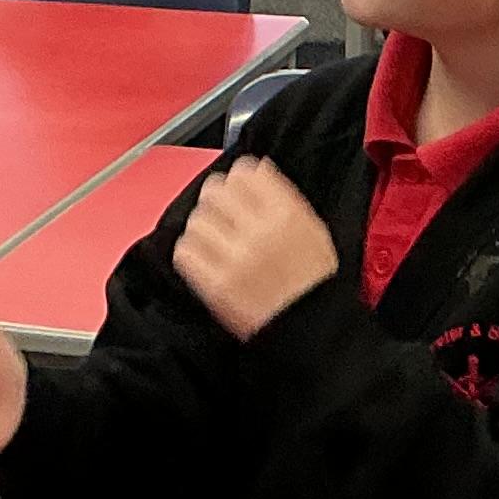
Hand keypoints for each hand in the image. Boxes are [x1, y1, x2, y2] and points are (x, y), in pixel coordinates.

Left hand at [172, 159, 341, 338]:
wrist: (309, 330)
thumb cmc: (312, 283)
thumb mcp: (313, 229)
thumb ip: (283, 197)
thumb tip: (257, 168)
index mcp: (287, 214)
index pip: (245, 173)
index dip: (238, 179)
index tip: (237, 189)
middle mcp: (259, 231)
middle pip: (214, 191)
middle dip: (215, 200)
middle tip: (221, 214)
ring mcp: (235, 259)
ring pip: (196, 220)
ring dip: (202, 227)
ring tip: (214, 239)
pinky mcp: (215, 285)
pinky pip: (185, 253)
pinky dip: (191, 252)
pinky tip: (204, 257)